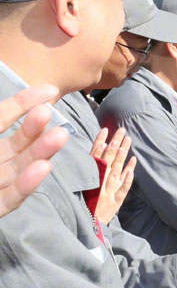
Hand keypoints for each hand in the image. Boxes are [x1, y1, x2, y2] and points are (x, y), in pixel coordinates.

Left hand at [0, 85, 69, 217]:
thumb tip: (35, 103)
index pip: (3, 118)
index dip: (23, 102)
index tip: (50, 90)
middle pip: (17, 145)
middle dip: (35, 129)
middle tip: (49, 113)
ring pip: (20, 168)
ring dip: (41, 152)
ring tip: (59, 136)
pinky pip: (11, 197)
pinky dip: (27, 184)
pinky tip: (43, 168)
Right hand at [90, 128, 135, 224]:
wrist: (84, 232)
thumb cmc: (82, 209)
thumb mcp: (79, 191)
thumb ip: (87, 173)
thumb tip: (98, 152)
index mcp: (86, 181)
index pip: (93, 158)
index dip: (100, 144)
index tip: (106, 130)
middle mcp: (97, 186)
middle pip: (106, 162)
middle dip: (114, 145)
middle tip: (121, 130)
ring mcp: (107, 194)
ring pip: (115, 172)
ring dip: (122, 156)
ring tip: (127, 141)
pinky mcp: (114, 204)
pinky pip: (123, 189)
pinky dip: (127, 178)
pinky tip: (132, 165)